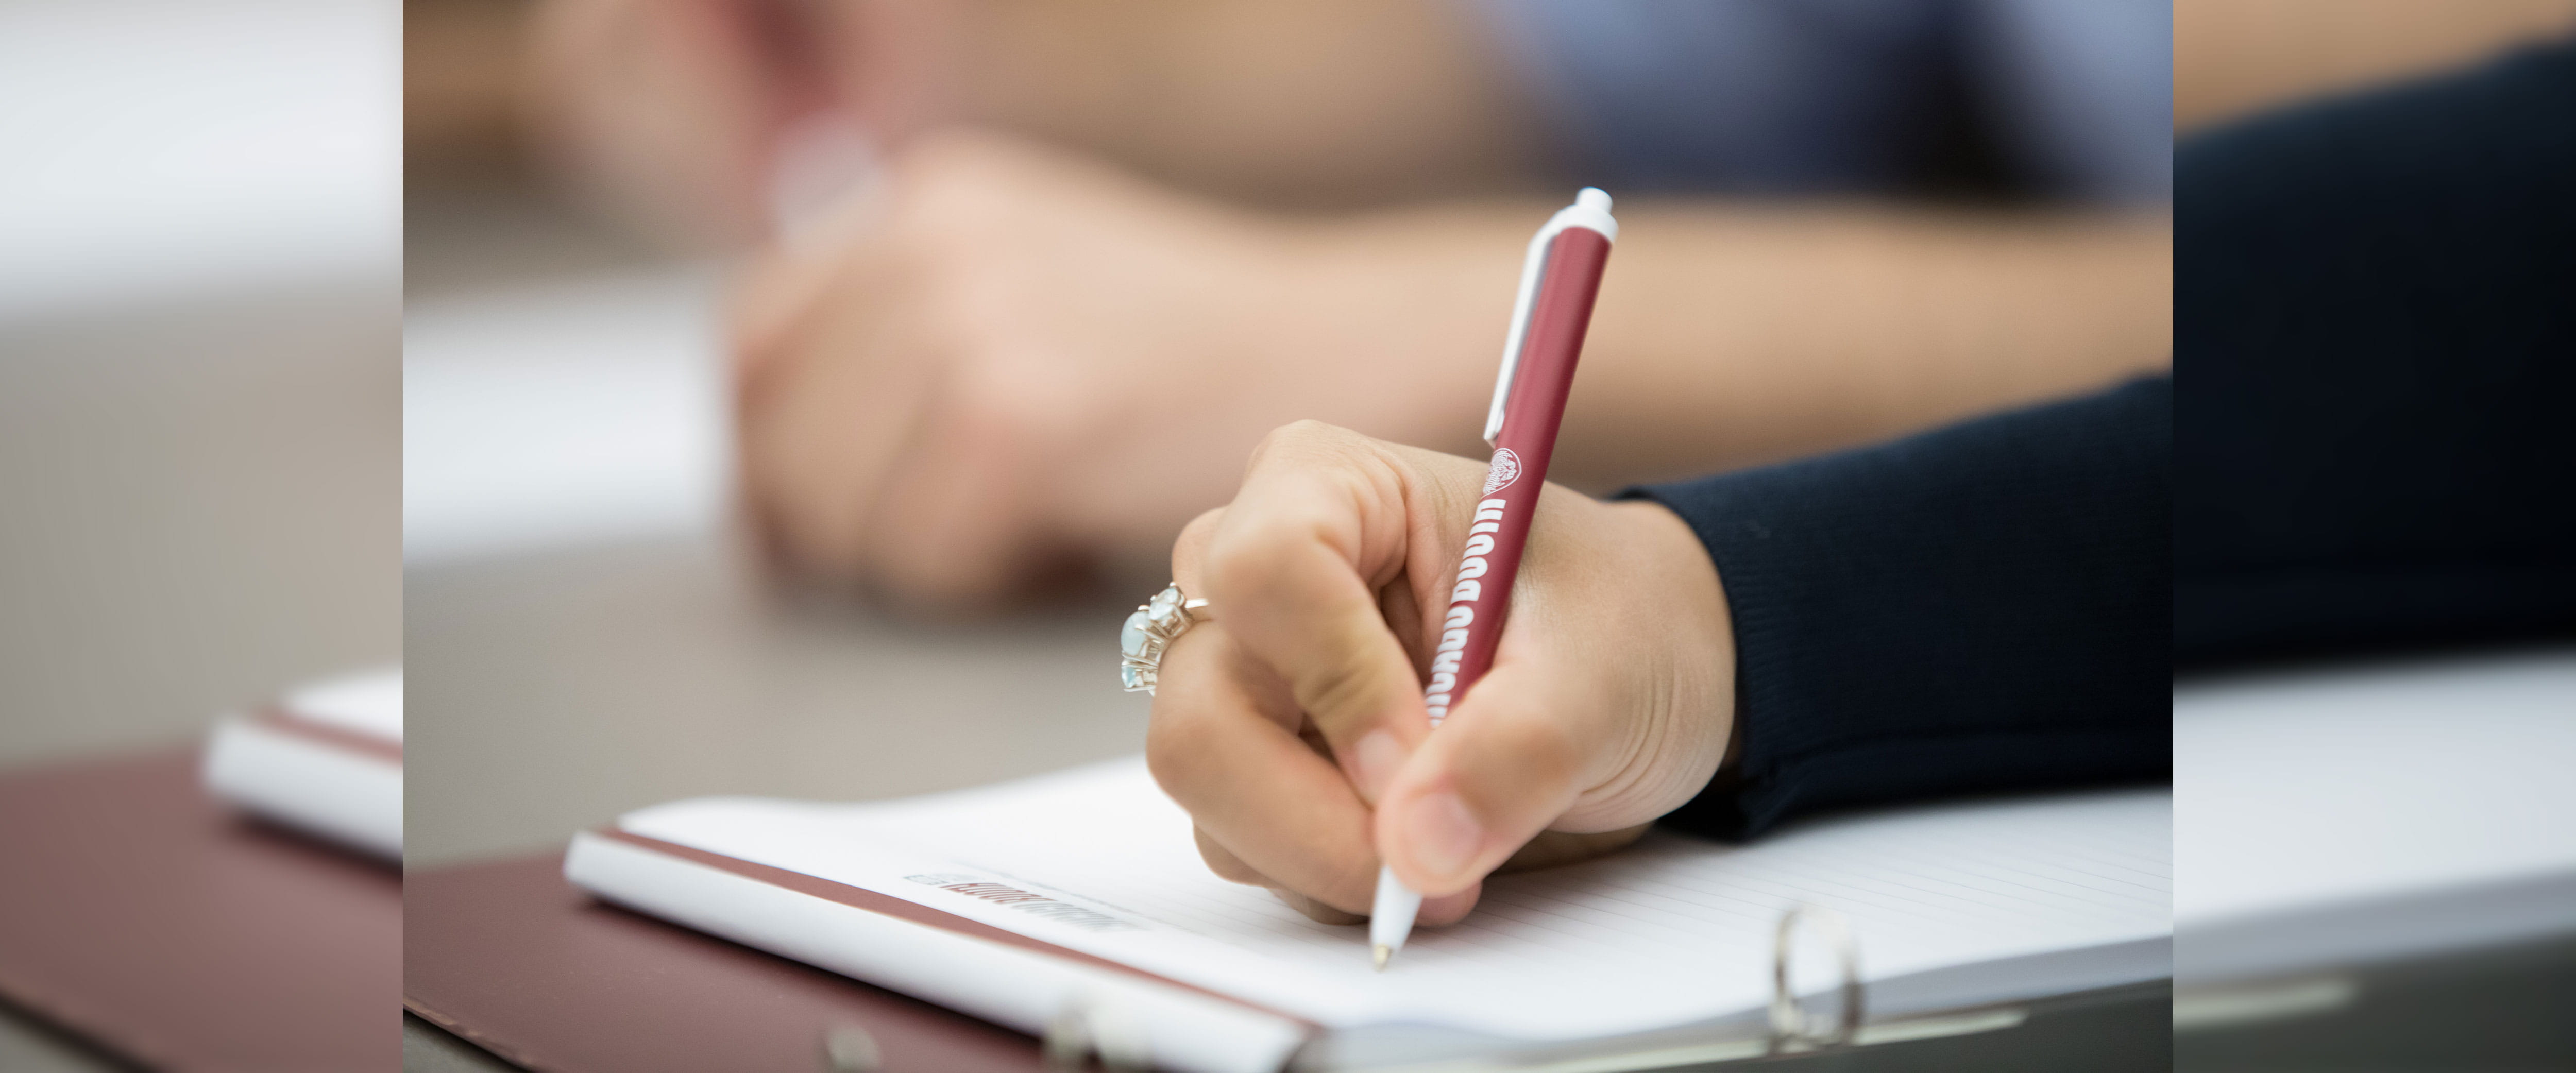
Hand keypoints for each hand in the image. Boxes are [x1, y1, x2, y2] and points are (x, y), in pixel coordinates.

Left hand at [731, 131, 1510, 609]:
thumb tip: (775, 468)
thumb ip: (905, 334)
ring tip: (1018, 541)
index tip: (805, 522)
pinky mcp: (1018, 425)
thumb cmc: (1199, 347)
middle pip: (781, 446)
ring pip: (838, 518)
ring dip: (915, 563)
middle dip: (840, 528)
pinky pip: (919, 563)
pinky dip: (977, 586)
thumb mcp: (1033, 281)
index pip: (754, 351)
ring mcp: (970, 330)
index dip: (770, 453)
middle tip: (945, 551)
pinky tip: (1053, 554)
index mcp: (924, 203)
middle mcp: (928, 248)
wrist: (1350, 349)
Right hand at [1145, 422, 1735, 924]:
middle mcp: (1255, 571)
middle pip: (1202, 710)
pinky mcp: (1254, 757)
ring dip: (1324, 853)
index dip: (1337, 685)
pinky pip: (1239, 844)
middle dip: (1307, 813)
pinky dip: (1323, 874)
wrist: (1640, 675)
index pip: (1267, 571)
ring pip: (1210, 790)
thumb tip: (1414, 847)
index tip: (1421, 762)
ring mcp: (1243, 671)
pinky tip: (1418, 843)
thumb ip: (1517, 750)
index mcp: (1328, 486)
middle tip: (1429, 864)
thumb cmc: (1620, 627)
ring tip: (1451, 845)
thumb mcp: (1602, 677)